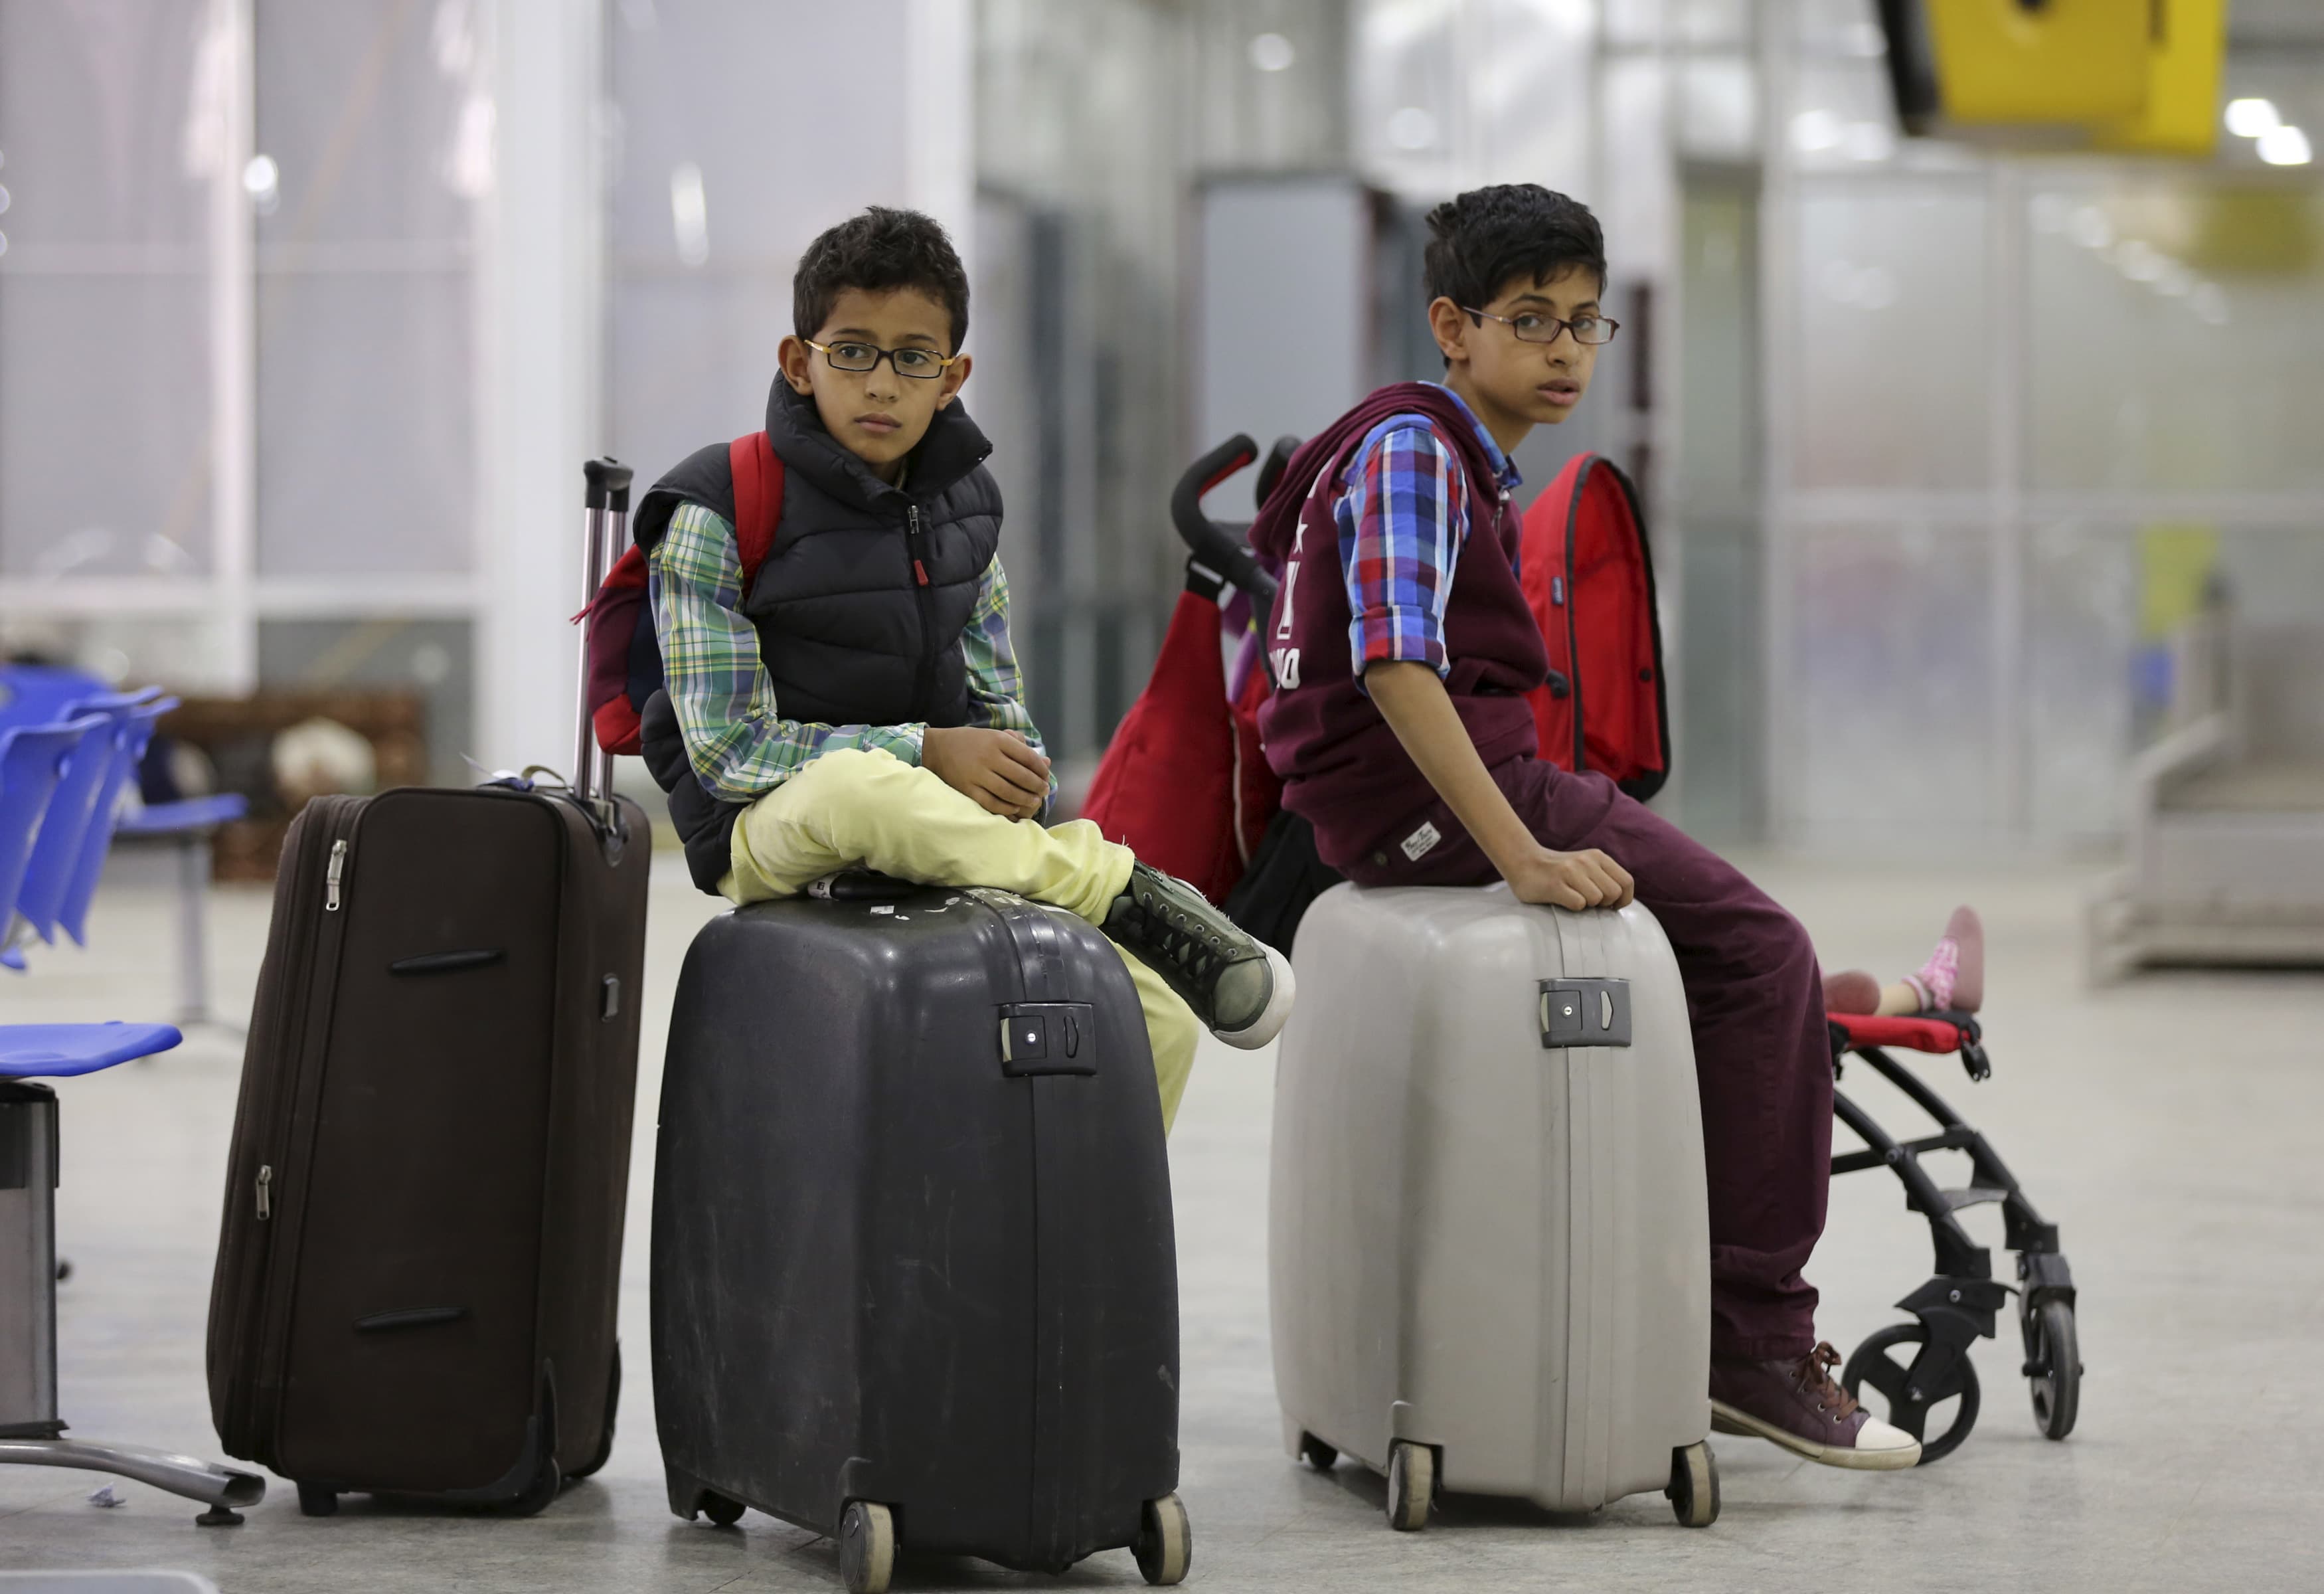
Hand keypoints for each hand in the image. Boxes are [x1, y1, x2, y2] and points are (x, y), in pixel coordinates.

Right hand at [923, 727, 1050, 819]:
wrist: (937, 749)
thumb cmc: (972, 742)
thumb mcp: (994, 735)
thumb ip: (1019, 746)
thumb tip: (1045, 762)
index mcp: (998, 740)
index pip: (1028, 757)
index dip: (1041, 769)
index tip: (1046, 776)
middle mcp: (989, 756)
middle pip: (1021, 776)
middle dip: (1037, 786)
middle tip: (1044, 791)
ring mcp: (977, 774)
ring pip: (1009, 792)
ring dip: (1026, 799)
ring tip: (1035, 801)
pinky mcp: (967, 789)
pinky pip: (992, 803)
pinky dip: (1006, 807)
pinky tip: (1015, 807)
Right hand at [1502, 845, 1634, 911]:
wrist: (1523, 861)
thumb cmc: (1557, 871)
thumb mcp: (1585, 865)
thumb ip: (1603, 876)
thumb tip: (1620, 901)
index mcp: (1597, 857)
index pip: (1627, 882)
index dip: (1623, 899)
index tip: (1610, 906)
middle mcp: (1586, 861)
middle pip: (1613, 893)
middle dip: (1604, 904)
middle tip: (1588, 902)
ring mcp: (1570, 872)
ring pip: (1596, 899)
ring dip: (1587, 905)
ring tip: (1573, 897)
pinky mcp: (1555, 885)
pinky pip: (1578, 904)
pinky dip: (1573, 907)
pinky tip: (1562, 900)